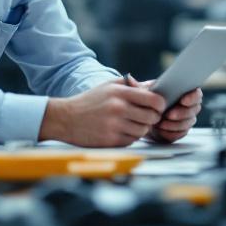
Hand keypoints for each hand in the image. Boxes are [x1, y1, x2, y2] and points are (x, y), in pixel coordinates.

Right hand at [38, 79, 164, 146]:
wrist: (66, 118)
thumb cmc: (90, 101)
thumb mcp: (109, 86)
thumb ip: (132, 85)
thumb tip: (154, 85)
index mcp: (120, 93)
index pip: (153, 100)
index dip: (160, 104)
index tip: (158, 106)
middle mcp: (118, 109)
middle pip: (151, 117)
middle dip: (152, 118)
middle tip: (147, 116)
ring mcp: (114, 126)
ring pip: (143, 131)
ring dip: (141, 128)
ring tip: (132, 123)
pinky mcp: (111, 140)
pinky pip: (132, 140)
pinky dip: (130, 137)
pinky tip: (122, 130)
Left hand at [146, 87, 201, 142]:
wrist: (144, 115)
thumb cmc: (150, 99)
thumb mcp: (151, 90)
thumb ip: (158, 87)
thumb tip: (160, 86)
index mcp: (187, 93)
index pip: (197, 94)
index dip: (192, 98)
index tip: (183, 101)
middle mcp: (190, 107)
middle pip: (193, 110)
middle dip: (181, 113)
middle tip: (168, 115)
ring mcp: (187, 120)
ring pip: (186, 124)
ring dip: (173, 124)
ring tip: (160, 123)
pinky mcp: (180, 132)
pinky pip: (179, 134)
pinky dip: (169, 132)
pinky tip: (160, 130)